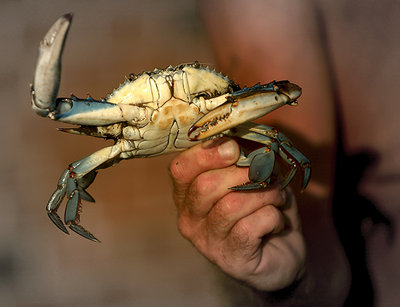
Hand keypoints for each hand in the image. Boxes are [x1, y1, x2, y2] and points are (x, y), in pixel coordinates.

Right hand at [169, 138, 305, 290]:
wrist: (281, 255)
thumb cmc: (262, 209)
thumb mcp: (252, 178)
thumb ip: (243, 159)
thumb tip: (242, 140)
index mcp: (188, 195)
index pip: (180, 169)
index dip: (206, 154)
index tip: (234, 147)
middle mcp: (189, 219)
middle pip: (205, 185)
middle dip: (244, 173)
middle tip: (268, 175)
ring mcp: (207, 242)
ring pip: (231, 205)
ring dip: (264, 195)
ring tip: (278, 198)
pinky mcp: (230, 258)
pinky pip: (250, 226)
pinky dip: (272, 217)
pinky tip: (278, 222)